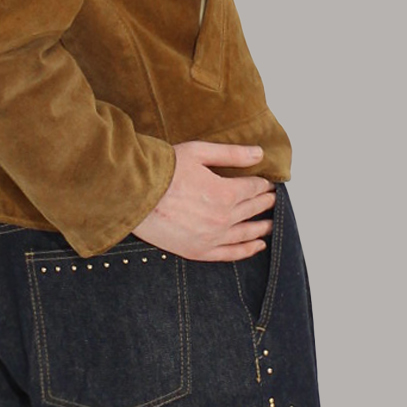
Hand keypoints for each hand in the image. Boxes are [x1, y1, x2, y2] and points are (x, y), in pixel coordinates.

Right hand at [133, 143, 273, 262]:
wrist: (134, 194)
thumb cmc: (163, 170)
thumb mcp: (199, 153)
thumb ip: (232, 154)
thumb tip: (259, 154)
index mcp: (226, 193)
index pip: (253, 188)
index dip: (263, 185)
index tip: (268, 184)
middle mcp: (223, 218)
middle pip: (252, 210)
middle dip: (264, 203)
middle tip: (272, 200)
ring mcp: (211, 237)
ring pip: (245, 233)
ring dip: (261, 228)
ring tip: (270, 225)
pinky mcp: (197, 251)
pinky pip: (229, 254)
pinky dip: (246, 251)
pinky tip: (257, 246)